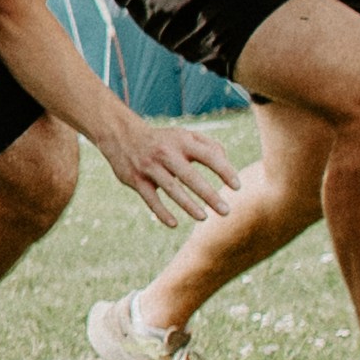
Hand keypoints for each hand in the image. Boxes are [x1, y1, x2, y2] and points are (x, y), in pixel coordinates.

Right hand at [102, 116, 241, 228]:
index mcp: (182, 141)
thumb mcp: (185, 136)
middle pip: (190, 176)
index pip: (208, 156)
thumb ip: (210, 147)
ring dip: (188, 205)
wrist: (121, 136)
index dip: (225, 171)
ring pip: (171, 189)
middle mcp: (166, 153)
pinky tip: (174, 224)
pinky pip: (150, 199)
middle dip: (209, 195)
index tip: (237, 187)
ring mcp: (149, 167)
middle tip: (226, 211)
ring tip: (204, 218)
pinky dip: (161, 212)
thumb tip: (227, 166)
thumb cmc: (163, 140)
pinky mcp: (135, 180)